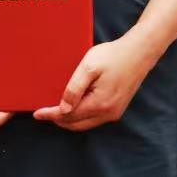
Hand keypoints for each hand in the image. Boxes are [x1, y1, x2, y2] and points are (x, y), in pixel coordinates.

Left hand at [35, 36, 156, 131]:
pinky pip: (94, 118)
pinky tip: (74, 106)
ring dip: (70, 119)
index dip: (51, 115)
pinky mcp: (118, 108)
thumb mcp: (89, 67)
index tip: (36, 114)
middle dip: (59, 120)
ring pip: (85, 123)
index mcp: (100, 104)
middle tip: (44, 112)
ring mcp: (114, 112)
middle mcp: (108, 113)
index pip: (68, 116)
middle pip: (76, 124)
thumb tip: (63, 109)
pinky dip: (81, 116)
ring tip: (56, 110)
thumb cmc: (114, 55)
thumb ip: (74, 89)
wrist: (140, 52)